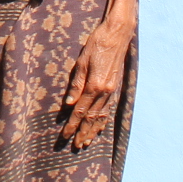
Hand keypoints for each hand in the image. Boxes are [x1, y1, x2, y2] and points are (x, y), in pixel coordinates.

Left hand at [63, 16, 133, 148]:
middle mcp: (105, 91)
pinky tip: (99, 127)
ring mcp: (112, 91)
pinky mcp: (115, 88)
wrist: (117, 35)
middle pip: (91, 117)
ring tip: (87, 142)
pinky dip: (103, 121)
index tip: (65, 135)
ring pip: (102, 116)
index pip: (80, 111)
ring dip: (93, 130)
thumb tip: (69, 103)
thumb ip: (76, 84)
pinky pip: (109, 109)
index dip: (72, 124)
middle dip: (83, 132)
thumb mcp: (82, 62)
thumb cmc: (96, 44)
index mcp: (94, 85)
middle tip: (76, 146)